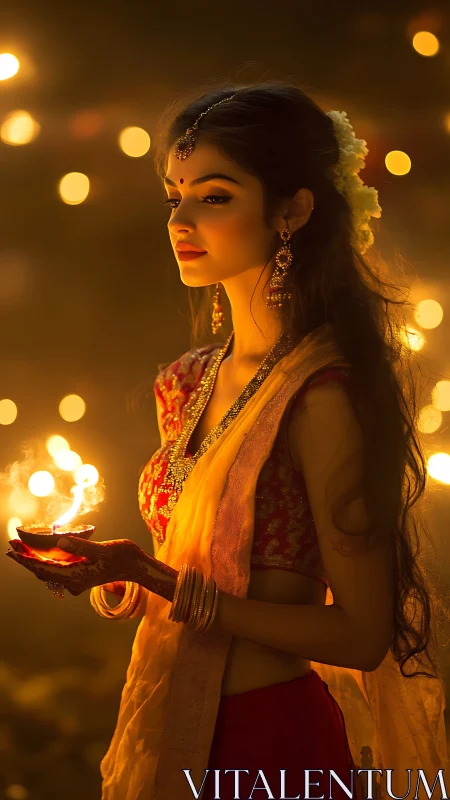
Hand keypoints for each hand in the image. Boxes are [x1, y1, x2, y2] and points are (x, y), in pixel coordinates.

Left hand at [5, 536, 177, 599]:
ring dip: (36, 558)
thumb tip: (58, 541)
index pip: (43, 569)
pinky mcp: (82, 573)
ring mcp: (77, 578)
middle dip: (27, 558)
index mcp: (76, 576)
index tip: (11, 550)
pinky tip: (45, 550)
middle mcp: (73, 581)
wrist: (137, 566)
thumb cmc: (123, 556)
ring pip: (50, 570)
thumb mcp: (103, 549)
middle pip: (43, 570)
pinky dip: (49, 559)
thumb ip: (81, 546)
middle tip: (12, 544)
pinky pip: (59, 568)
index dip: (25, 559)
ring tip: (23, 546)